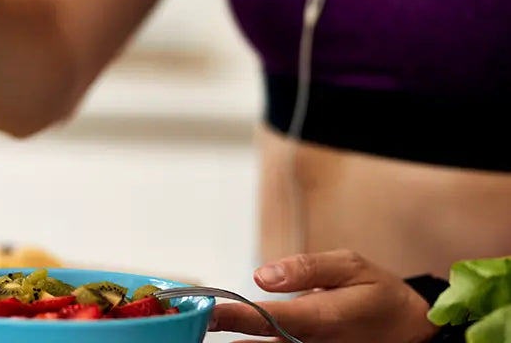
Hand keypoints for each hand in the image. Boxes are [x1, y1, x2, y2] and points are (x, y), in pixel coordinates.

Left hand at [211, 250, 439, 342]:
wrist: (410, 331)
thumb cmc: (377, 294)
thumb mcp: (351, 267)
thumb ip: (307, 268)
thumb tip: (262, 274)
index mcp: (322, 318)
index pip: (270, 318)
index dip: (234, 317)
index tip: (207, 312)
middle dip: (225, 334)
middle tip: (191, 322)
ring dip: (234, 342)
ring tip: (199, 329)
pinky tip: (227, 337)